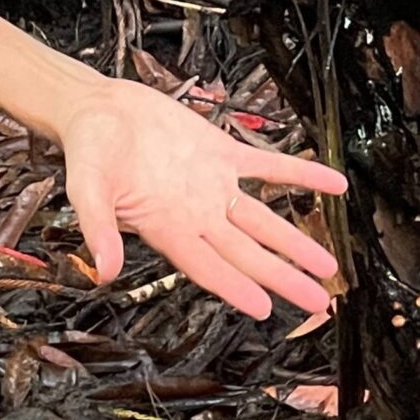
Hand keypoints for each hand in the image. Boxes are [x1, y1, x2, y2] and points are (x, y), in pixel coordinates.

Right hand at [53, 76, 348, 320]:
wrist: (99, 110)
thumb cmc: (88, 152)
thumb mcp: (86, 190)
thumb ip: (98, 228)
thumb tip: (104, 271)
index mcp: (166, 228)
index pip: (207, 267)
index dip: (235, 287)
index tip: (264, 310)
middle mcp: (196, 214)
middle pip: (247, 254)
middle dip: (283, 278)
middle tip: (318, 303)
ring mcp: (213, 185)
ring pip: (263, 220)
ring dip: (296, 241)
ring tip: (327, 266)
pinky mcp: (221, 153)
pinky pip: (268, 167)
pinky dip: (301, 175)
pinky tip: (334, 185)